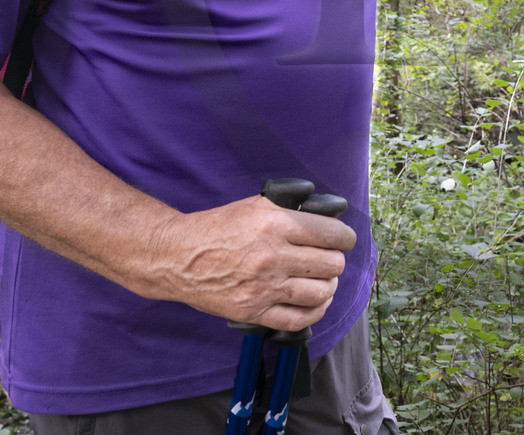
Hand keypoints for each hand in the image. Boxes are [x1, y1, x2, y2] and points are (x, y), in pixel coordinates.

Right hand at [145, 193, 356, 332]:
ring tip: (322, 280)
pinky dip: (315, 312)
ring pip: (321, 292)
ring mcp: (264, 287)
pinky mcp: (254, 311)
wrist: (178, 257)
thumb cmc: (216, 228)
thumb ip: (290, 209)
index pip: (331, 234)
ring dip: (328, 285)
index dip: (345, 237)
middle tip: (329, 258)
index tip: (344, 240)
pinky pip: (299, 319)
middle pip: (331, 264)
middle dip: (336, 260)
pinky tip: (315, 302)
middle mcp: (272, 256)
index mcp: (274, 225)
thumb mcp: (255, 205)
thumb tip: (324, 214)